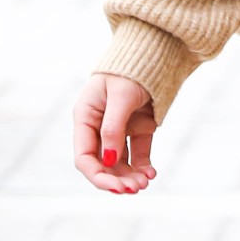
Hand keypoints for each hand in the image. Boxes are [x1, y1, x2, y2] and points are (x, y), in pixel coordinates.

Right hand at [72, 72, 158, 194]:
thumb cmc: (130, 69)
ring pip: (120, 163)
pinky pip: (138, 153)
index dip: (98, 176)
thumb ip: (113, 128)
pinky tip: (151, 173)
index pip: (85, 156)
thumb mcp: (120, 96)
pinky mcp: (138, 129)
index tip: (116, 187)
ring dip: (130, 176)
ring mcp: (119, 129)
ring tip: (145, 182)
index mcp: (85, 117)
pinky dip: (143, 166)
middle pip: (103, 163)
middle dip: (116, 179)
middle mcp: (98, 127)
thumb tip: (109, 161)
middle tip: (135, 189)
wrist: (154, 51)